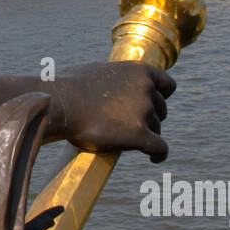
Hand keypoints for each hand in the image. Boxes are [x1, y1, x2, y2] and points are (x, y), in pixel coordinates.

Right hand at [54, 62, 175, 162]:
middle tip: (132, 125)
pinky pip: (159, 148)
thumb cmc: (71, 88)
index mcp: (139, 71)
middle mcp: (146, 88)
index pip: (167, 85)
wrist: (63, 104)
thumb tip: (112, 82)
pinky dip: (159, 154)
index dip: (162, 96)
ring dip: (147, 134)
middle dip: (150, 117)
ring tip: (127, 140)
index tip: (155, 105)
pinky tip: (154, 158)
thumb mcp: (98, 71)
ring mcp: (144, 111)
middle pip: (160, 109)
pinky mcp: (139, 134)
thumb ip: (115, 77)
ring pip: (157, 128)